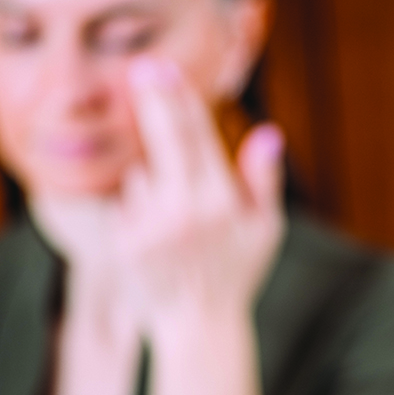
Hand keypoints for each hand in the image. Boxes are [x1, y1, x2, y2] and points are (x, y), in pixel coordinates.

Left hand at [112, 58, 284, 338]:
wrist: (197, 325)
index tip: (166, 69)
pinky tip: (159, 234)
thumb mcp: (266, 230)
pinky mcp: (124, 241)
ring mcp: (150, 226)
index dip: (181, 100)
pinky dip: (139, 206)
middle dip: (154, 101)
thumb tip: (269, 131)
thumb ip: (265, 179)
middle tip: (143, 68)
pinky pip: (127, 203)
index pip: (197, 138)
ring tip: (178, 221)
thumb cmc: (237, 273)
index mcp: (221, 202)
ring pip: (142, 175)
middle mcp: (184, 210)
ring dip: (154, 179)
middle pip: (164, 140)